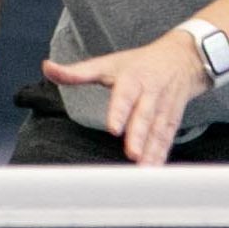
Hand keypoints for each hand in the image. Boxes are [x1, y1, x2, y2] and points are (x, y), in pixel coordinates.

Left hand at [43, 38, 205, 166]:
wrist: (180, 59)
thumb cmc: (138, 64)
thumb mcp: (107, 63)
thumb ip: (76, 72)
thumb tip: (47, 68)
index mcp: (132, 79)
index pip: (125, 95)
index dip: (120, 111)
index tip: (113, 129)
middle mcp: (151, 93)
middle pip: (145, 116)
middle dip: (139, 136)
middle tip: (132, 155)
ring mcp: (164, 107)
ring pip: (159, 130)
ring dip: (152, 150)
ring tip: (143, 169)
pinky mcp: (173, 119)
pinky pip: (168, 138)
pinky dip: (162, 154)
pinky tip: (154, 169)